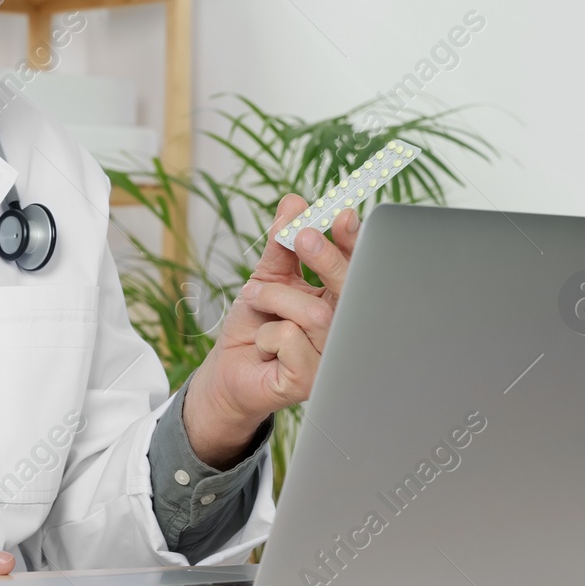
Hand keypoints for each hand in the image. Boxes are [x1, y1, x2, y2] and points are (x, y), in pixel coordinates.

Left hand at [182, 193, 358, 467]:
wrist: (227, 371)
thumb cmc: (254, 325)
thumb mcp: (266, 275)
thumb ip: (281, 243)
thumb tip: (294, 203)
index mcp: (338, 303)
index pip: (357, 270)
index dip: (354, 243)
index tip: (342, 216)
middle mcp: (343, 331)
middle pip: (350, 291)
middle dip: (327, 259)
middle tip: (302, 235)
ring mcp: (331, 359)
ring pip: (315, 314)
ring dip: (276, 298)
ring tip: (258, 303)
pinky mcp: (311, 382)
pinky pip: (292, 341)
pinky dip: (268, 335)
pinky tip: (263, 347)